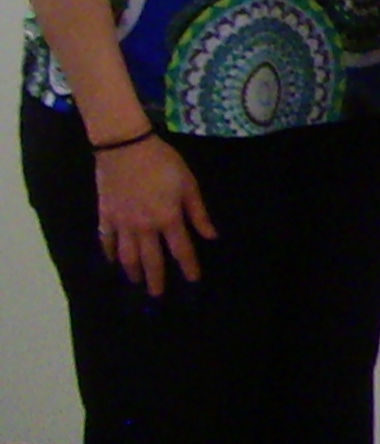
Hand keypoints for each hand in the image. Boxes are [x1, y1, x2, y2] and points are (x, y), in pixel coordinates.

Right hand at [95, 134, 216, 295]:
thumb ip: (198, 213)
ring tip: (136, 282)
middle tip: (157, 295)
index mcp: (168, 219)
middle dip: (155, 280)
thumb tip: (211, 236)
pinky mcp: (105, 216)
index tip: (193, 281)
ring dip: (132, 271)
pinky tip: (111, 262)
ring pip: (126, 255)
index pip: (181, 250)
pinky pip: (106, 241)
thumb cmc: (163, 163)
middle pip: (151, 260)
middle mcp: (144, 227)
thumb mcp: (188, 184)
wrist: (125, 148)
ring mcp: (122, 223)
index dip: (188, 267)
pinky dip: (108, 253)